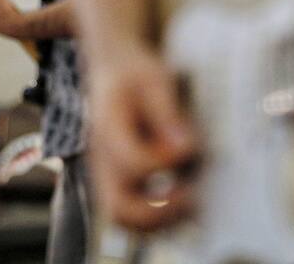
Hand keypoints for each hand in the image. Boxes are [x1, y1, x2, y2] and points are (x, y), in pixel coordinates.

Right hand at [88, 45, 197, 231]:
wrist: (112, 70)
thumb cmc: (135, 74)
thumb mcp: (154, 80)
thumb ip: (167, 113)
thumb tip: (183, 146)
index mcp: (108, 128)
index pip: (134, 163)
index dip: (167, 162)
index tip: (190, 146)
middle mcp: (102, 158)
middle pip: (118, 208)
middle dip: (160, 212)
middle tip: (191, 196)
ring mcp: (106, 174)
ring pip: (122, 219)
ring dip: (160, 221)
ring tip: (191, 202)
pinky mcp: (117, 180)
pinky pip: (131, 214)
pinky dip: (157, 218)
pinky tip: (183, 200)